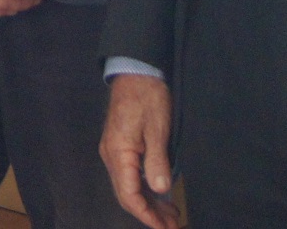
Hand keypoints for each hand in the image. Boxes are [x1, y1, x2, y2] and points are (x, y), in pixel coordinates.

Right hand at [101, 74, 180, 228]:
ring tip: (171, 215)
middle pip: (127, 195)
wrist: (135, 72)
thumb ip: (157, 160)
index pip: (129, 195)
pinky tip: (160, 194)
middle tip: (174, 225)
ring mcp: (114, 152)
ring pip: (128, 187)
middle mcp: (112, 156)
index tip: (165, 227)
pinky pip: (130, 176)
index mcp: (118, 153)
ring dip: (149, 203)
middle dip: (149, 214)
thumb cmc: (147, 98)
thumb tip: (160, 189)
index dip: (147, 215)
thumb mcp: (157, 128)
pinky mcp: (121, 147)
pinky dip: (145, 189)